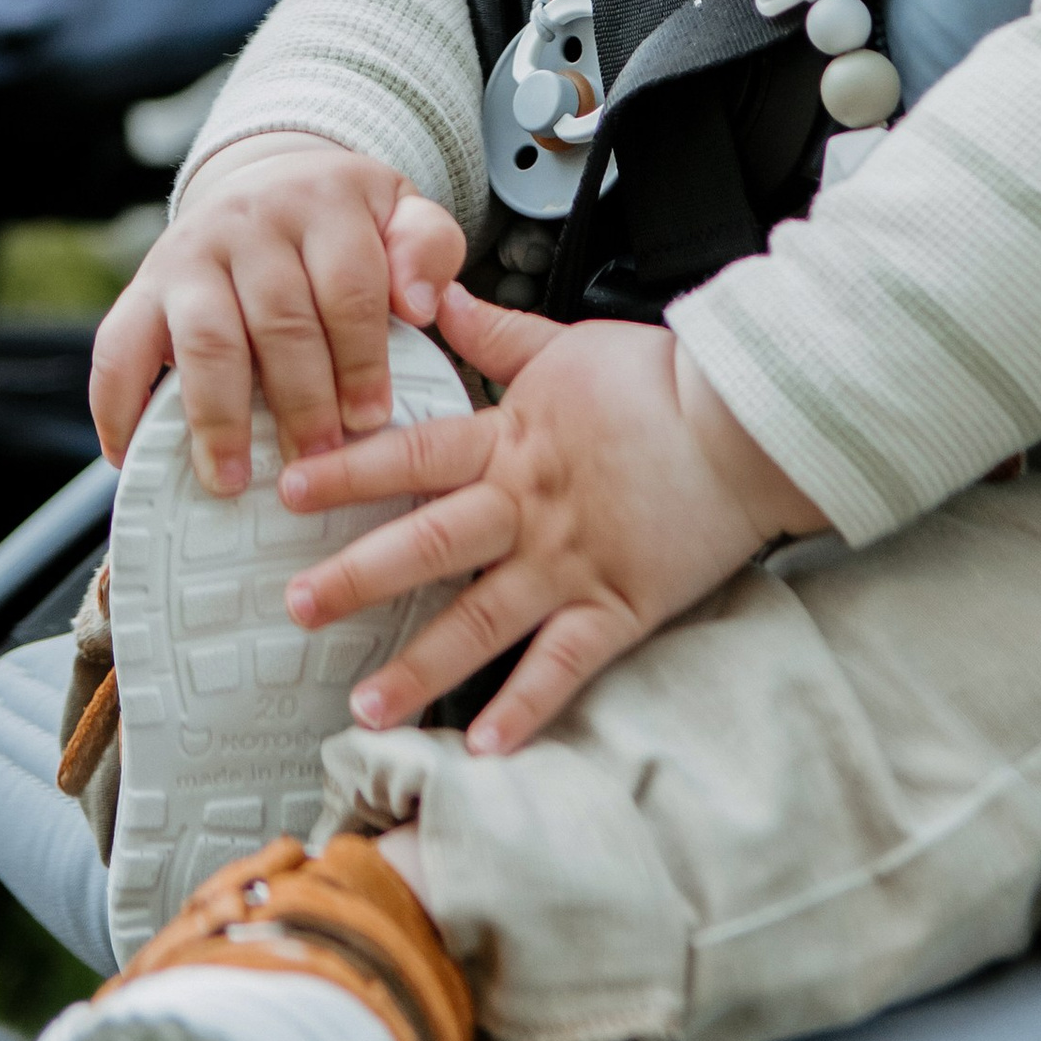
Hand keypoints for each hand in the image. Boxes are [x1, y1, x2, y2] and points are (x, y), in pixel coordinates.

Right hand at [90, 134, 467, 488]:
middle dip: (301, 400)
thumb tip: (420, 305)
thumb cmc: (346, 222)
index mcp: (323, 202)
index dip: (362, 357)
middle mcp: (251, 221)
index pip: (347, 286)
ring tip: (233, 479)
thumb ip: (427, 249)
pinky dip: (117, 404)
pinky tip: (129, 455)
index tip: (373, 419)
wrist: (269, 181)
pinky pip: (117, 346)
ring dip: (219, 416)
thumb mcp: (403, 214)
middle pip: (278, 320)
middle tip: (317, 462)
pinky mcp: (143, 286)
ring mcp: (190, 253)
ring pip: (205, 338)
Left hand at [270, 281, 822, 752]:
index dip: (348, 471)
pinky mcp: (619, 606)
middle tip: (295, 608)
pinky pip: (565, 666)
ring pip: (482, 620)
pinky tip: (484, 744)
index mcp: (512, 440)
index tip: (289, 490)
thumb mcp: (569, 345)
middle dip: (356, 579)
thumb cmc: (664, 383)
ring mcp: (572, 562)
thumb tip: (442, 295)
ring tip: (364, 706)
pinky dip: (526, 708)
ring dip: (420, 666)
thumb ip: (498, 332)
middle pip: (429, 543)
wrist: (751, 423)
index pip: (414, 454)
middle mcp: (529, 506)